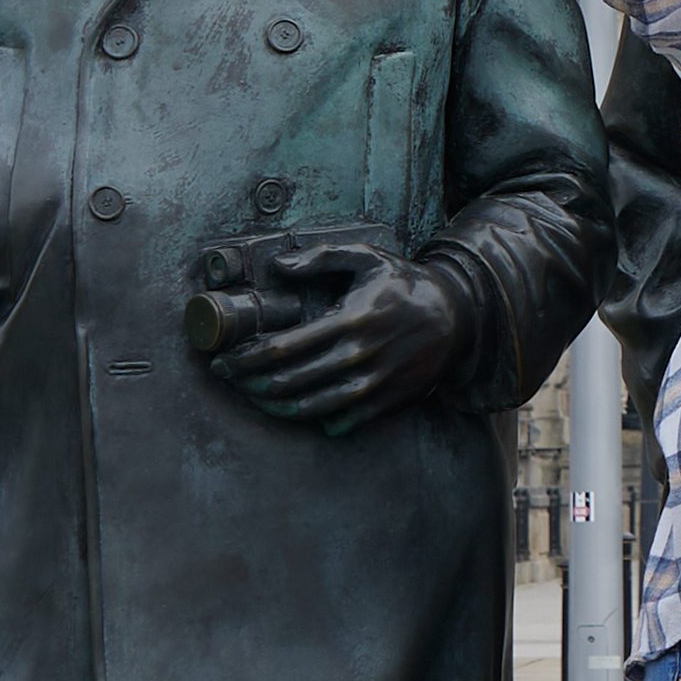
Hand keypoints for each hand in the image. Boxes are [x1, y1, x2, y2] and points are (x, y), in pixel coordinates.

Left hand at [199, 242, 470, 434]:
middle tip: (228, 379)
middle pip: (289, 382)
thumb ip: (319, 258)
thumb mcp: (365, 258)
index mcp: (349, 319)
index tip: (224, 360)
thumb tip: (278, 266)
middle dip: (248, 383)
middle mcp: (359, 356)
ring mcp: (373, 384)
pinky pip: (339, 422)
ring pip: (309, 407)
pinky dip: (313, 419)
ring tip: (252, 396)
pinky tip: (296, 407)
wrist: (456, 317)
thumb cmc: (403, 284)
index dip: (246, 358)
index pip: (283, 349)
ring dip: (272, 406)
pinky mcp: (386, 403)